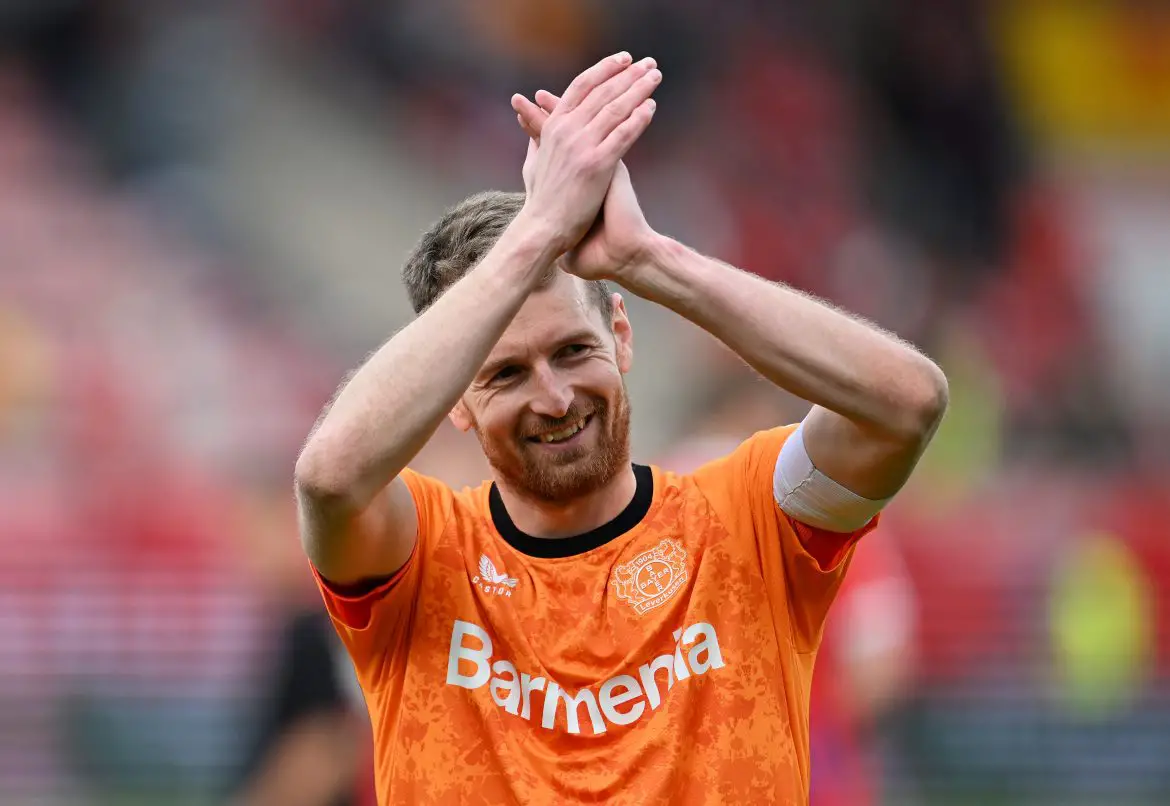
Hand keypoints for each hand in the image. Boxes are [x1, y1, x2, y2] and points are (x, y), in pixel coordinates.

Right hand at [509, 52, 659, 256]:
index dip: (604, 70)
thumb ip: (536, 141)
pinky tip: (651, 107)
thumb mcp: (533, 163)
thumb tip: (532, 128)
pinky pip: (623, 135)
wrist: (543, 228)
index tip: (623, 59)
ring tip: (655, 78)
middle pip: (602, 92)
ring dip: (638, 90)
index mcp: (554, 127)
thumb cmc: (541, 201)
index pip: (581, 86)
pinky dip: (638, 119)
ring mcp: (581, 146)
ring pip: (615, 109)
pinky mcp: (597, 165)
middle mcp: (567, 130)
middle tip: (649, 63)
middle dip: (628, 74)